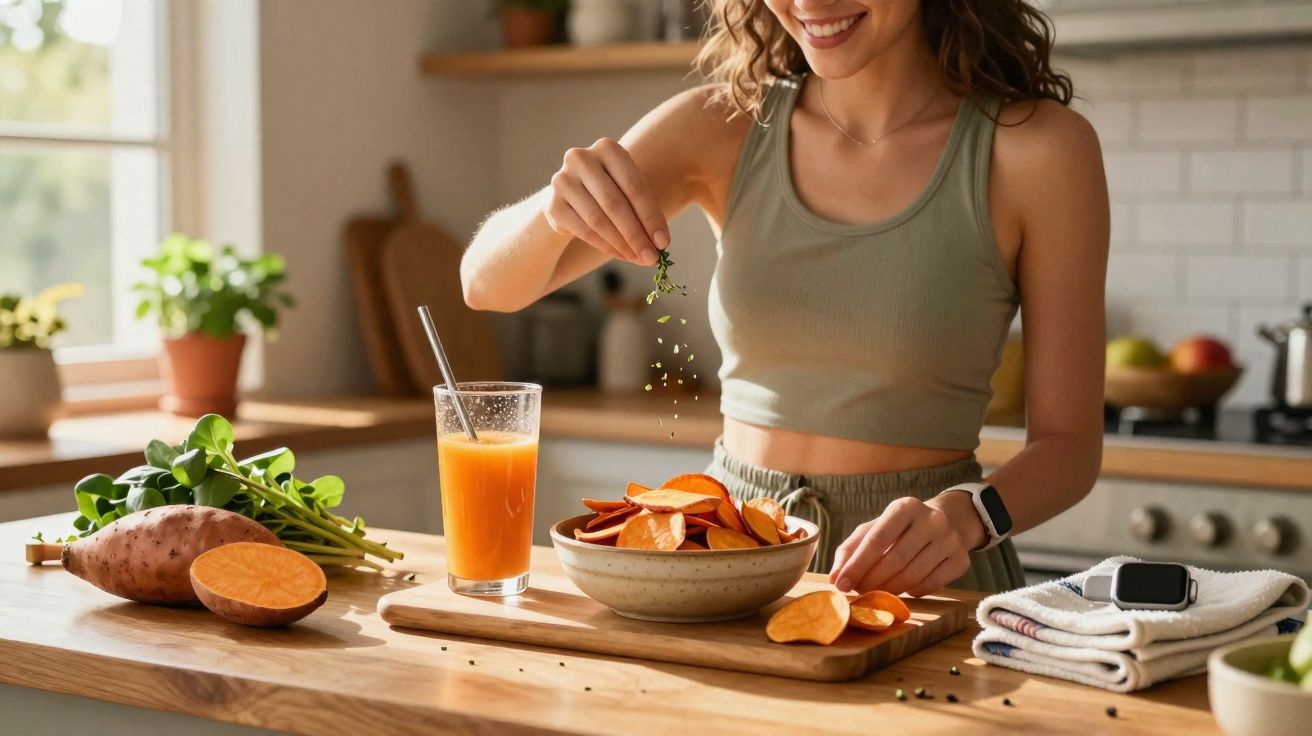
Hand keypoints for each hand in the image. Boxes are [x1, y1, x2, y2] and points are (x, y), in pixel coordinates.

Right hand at [543, 137, 669, 265]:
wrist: (573, 195)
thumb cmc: (611, 190)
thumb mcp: (630, 192)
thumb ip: (645, 212)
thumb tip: (660, 243)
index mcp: (607, 148)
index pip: (634, 186)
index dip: (651, 217)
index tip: (664, 243)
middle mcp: (581, 159)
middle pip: (614, 203)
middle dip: (636, 234)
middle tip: (652, 258)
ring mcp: (562, 180)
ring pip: (598, 220)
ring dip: (622, 244)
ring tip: (638, 258)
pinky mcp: (552, 204)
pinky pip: (583, 231)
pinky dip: (605, 246)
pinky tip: (620, 255)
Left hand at [828, 494, 986, 596]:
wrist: (948, 520)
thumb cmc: (902, 528)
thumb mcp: (876, 528)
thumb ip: (852, 549)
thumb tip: (835, 577)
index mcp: (905, 507)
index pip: (876, 539)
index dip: (857, 564)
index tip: (841, 585)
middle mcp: (931, 520)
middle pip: (895, 559)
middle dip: (872, 580)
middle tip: (858, 592)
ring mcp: (950, 540)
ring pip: (914, 575)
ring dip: (890, 589)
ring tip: (876, 593)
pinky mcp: (961, 559)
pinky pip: (932, 584)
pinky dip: (913, 591)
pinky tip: (903, 589)